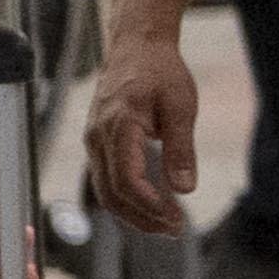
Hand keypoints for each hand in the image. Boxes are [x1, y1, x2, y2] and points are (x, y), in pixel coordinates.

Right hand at [89, 33, 196, 239]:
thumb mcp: (181, 106)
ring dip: (133, 213)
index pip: (127, 181)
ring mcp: (93, 141)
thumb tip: (185, 189)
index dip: (150, 205)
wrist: (136, 48)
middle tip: (175, 230)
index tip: (176, 220)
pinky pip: (106, 178)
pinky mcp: (98, 142)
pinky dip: (125, 197)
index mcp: (118, 127)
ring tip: (166, 225)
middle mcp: (97, 138)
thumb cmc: (160, 72)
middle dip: (142, 218)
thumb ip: (181, 148)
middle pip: (111, 193)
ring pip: (104, 190)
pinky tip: (151, 206)